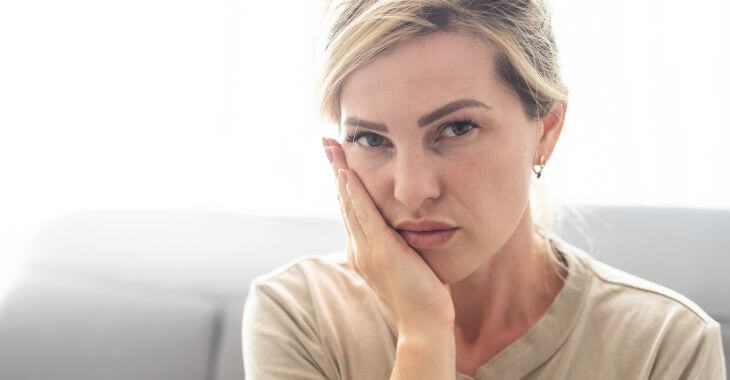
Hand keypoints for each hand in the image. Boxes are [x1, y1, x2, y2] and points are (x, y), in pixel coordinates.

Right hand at [322, 138, 454, 333]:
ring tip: (333, 148)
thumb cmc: (422, 295)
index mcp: (363, 251)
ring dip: (340, 173)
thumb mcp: (407, 262)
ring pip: (350, 205)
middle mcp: (359, 250)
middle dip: (336, 169)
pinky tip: (348, 174)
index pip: (351, 210)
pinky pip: (365, 217)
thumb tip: (405, 226)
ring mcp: (367, 251)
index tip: (339, 158)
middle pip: (344, 202)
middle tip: (328, 142)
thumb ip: (399, 244)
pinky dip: (355, 194)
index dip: (343, 183)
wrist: (425, 324)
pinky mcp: (381, 252)